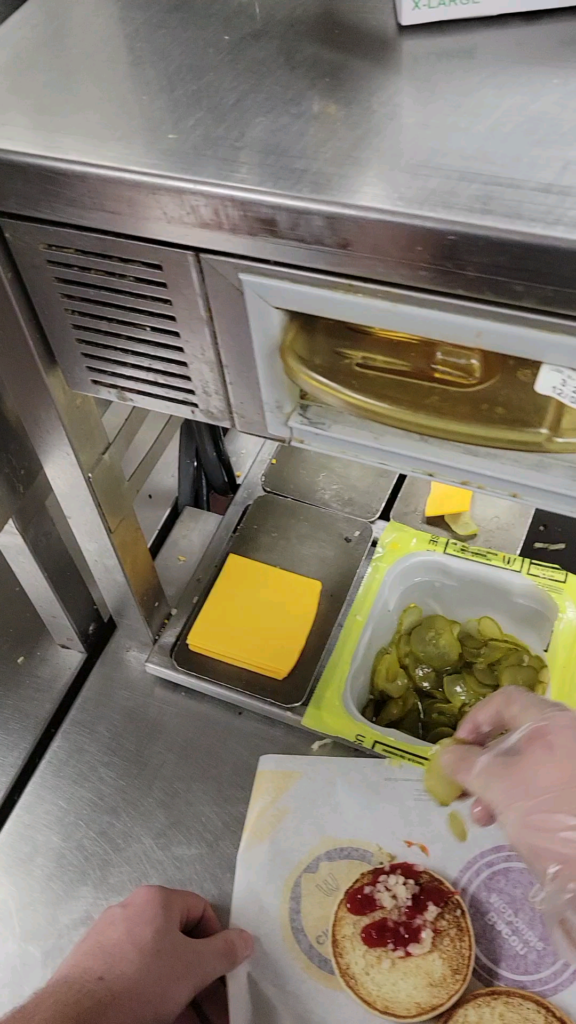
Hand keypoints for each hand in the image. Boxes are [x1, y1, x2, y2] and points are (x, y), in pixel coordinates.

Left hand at [42, 886, 252, 1023]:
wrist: (79, 1016)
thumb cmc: (141, 981)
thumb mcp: (195, 967)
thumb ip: (226, 950)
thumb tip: (244, 939)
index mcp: (155, 900)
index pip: (201, 909)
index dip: (219, 941)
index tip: (226, 971)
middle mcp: (130, 912)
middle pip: (179, 942)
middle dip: (202, 978)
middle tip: (217, 1007)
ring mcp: (109, 941)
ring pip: (158, 965)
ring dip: (183, 994)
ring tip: (196, 1021)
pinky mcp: (94, 969)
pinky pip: (135, 979)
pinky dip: (155, 998)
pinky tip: (167, 1020)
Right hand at [441, 687, 575, 954]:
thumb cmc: (547, 811)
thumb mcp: (497, 786)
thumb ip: (465, 764)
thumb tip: (445, 755)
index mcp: (551, 722)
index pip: (505, 701)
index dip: (474, 720)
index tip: (456, 749)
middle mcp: (568, 736)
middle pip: (515, 734)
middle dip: (482, 762)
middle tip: (464, 787)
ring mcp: (574, 765)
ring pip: (527, 763)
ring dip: (497, 784)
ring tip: (482, 817)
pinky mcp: (575, 793)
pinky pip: (543, 782)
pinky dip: (520, 796)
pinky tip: (507, 823)